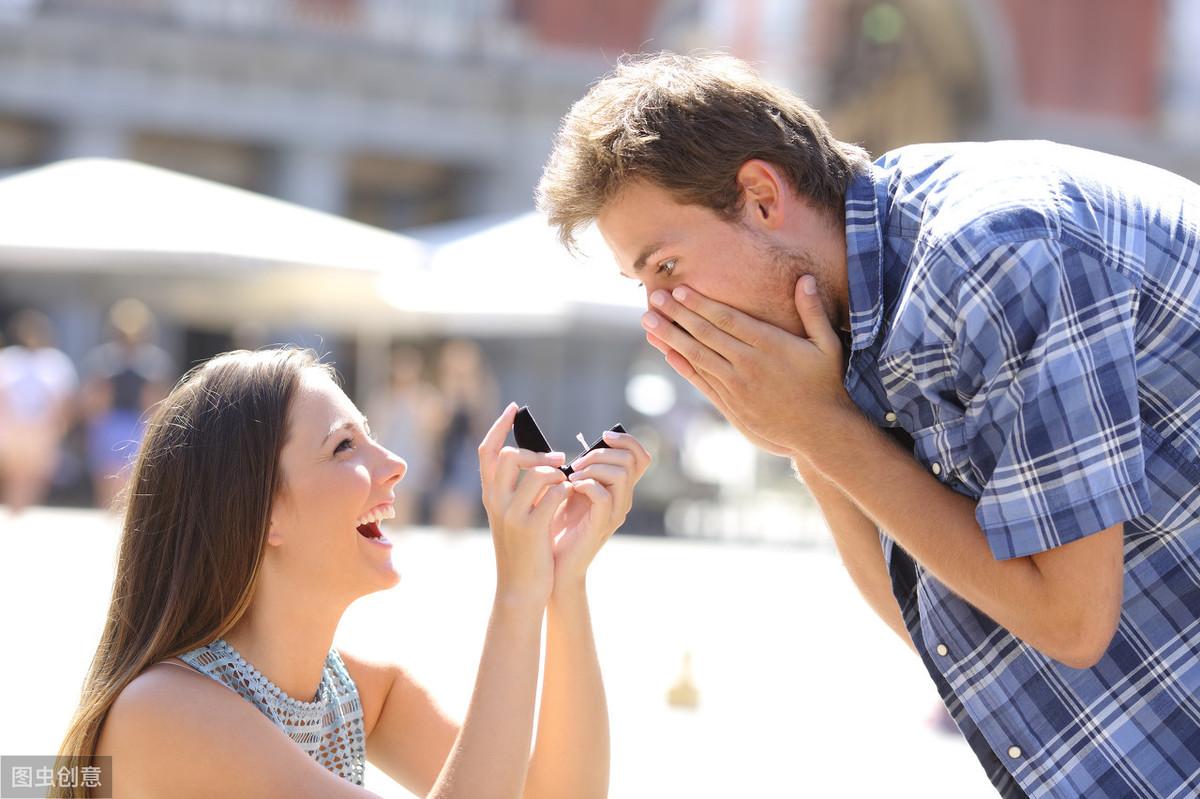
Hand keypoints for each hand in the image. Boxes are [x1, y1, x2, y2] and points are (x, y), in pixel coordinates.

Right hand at [478, 403, 573, 606]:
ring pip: (537, 473)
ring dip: (558, 474)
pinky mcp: (531, 528)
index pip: (487, 451)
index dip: (499, 426)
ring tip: (567, 484)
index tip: (514, 408)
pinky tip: (572, 498)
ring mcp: (512, 515)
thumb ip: (519, 491)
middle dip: (537, 453)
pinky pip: (555, 493)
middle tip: (559, 460)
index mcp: (490, 496)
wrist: (520, 589)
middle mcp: (495, 502)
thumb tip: (542, 461)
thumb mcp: (512, 517)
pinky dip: (567, 490)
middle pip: (509, 456)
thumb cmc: (523, 551)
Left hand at [549, 430, 651, 589]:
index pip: (641, 457)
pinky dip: (586, 485)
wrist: (553, 561)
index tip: (603, 437)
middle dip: (600, 453)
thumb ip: (582, 471)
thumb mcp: (571, 490)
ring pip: (620, 474)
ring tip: (571, 475)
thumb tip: (579, 448)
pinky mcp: (602, 524)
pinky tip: (570, 488)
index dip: (627, 440)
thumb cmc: (558, 524)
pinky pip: (603, 496)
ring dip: (592, 467)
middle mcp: (623, 499)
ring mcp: (615, 513)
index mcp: (619, 489)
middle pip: (630, 460)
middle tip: (575, 463)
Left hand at [642, 277, 855, 456]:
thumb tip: (805, 279)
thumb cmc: (826, 384)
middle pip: (705, 334)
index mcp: (769, 345)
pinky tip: (667, 352)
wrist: (820, 431)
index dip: (700, 304)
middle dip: (676, 314)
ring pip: (697, 356)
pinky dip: (683, 366)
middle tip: (653, 297)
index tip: (679, 289)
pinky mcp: (732, 405)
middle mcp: (748, 364)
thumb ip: (813, 312)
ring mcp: (737, 386)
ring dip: (670, 337)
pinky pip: (701, 381)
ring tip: (648, 321)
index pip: (727, 318)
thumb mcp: (828, 345)